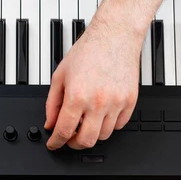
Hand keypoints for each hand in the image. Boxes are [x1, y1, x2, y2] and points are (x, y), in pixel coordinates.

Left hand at [45, 0, 166, 150]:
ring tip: (86, 123)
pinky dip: (108, 126)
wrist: (116, 35)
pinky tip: (101, 116)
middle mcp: (98, 102)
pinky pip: (119, 126)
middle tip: (70, 138)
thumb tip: (50, 124)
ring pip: (103, 136)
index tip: (54, 144)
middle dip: (74, 144)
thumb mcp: (60, 75)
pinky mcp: (130, 102)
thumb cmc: (89, 51)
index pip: (64, 131)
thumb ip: (52, 103)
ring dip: (92, 134)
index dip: (56, 142)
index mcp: (77, 95)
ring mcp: (116, 103)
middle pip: (86, 141)